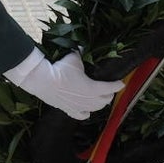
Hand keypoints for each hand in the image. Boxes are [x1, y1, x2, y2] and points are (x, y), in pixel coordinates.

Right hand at [4, 48, 122, 119]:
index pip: (109, 88)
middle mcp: (88, 100)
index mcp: (92, 88)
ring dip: (99, 104)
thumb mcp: (74, 58)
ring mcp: (79, 106)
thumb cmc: (60, 69)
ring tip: (101, 99)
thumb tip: (84, 47)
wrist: (43, 81)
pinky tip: (87, 111)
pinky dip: (86, 113)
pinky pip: (81, 115)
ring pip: (95, 109)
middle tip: (109, 89)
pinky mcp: (69, 110)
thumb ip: (81, 53)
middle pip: (104, 100)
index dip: (116, 85)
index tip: (121, 83)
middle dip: (108, 94)